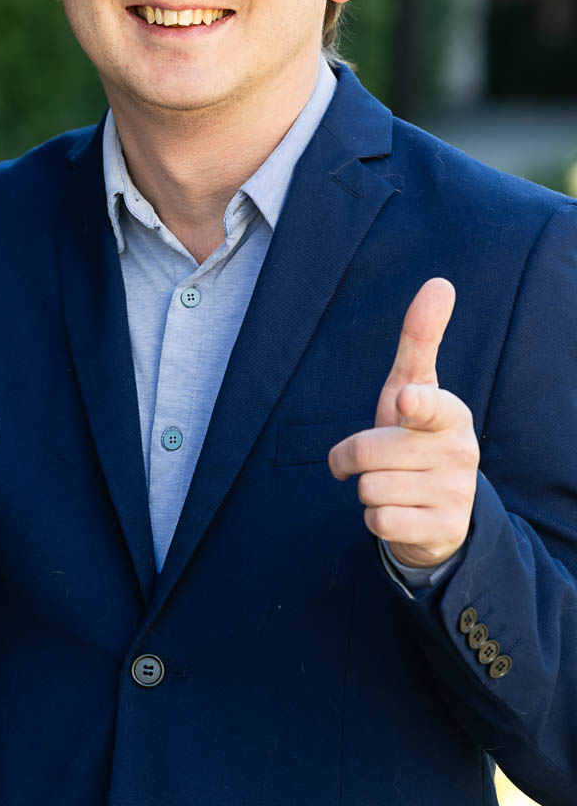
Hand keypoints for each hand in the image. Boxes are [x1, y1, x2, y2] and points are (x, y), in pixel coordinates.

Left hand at [328, 278, 478, 568]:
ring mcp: (454, 494)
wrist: (440, 509)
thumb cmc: (415, 434)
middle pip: (366, 453)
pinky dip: (377, 520)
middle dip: (354, 459)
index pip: (428, 405)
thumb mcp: (414, 387)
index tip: (406, 399)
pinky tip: (399, 512)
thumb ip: (420, 338)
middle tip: (377, 459)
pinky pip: (378, 522)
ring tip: (393, 485)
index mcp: (450, 413)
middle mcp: (459, 452)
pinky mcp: (442, 531)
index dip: (413, 404)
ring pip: (369, 488)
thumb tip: (440, 282)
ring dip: (368, 490)